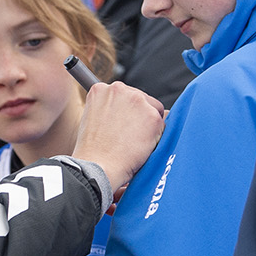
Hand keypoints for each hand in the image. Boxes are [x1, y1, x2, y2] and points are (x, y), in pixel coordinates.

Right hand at [70, 81, 165, 196]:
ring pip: (153, 110)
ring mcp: (137, 101)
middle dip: (139, 116)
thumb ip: (108, 109)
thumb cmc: (93, 151)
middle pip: (141, 99)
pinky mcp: (152, 116)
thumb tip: (126, 112)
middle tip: (128, 137)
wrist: (98, 166)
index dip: (125, 112)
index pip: (123, 95)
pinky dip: (156, 138)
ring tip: (132, 143)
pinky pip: (162, 126)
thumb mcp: (93, 120)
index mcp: (100, 89)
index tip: (122, 125)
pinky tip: (140, 147)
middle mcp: (119, 89)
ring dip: (148, 126)